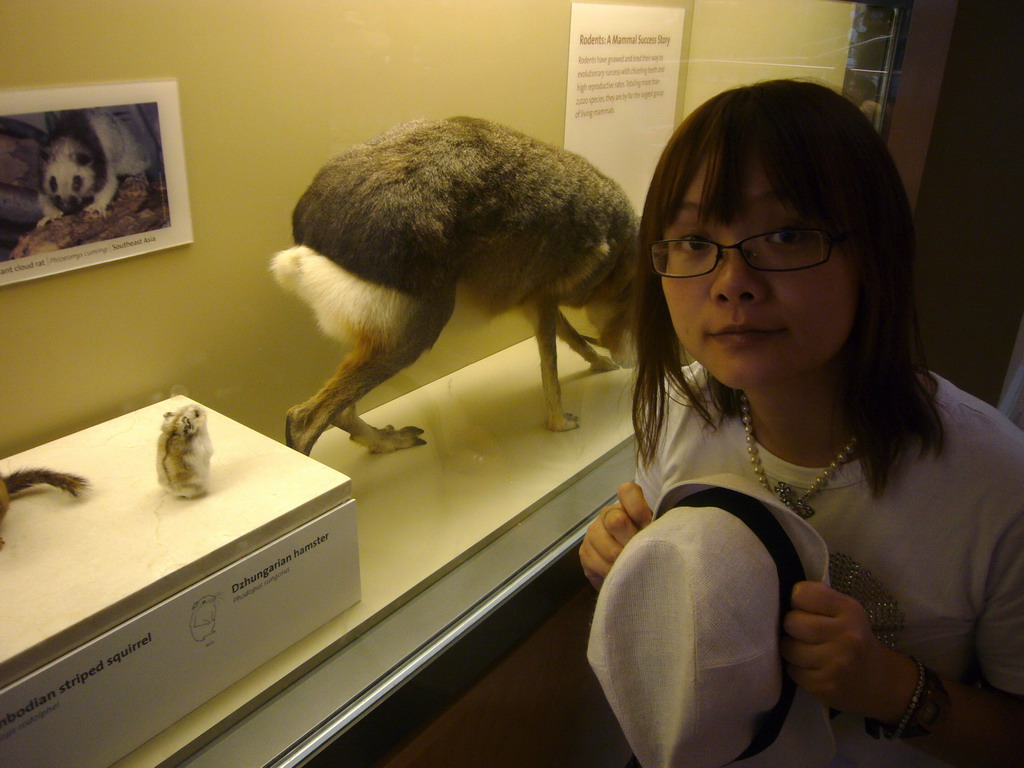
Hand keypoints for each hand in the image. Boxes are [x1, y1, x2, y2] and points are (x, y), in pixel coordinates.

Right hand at [579, 482, 652, 589]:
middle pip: (616, 521)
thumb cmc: (647, 545)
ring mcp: (593, 532)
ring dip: (623, 564)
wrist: (628, 566)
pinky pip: (598, 565)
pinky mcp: (584, 552)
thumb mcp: (655, 533)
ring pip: (609, 549)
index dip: (638, 508)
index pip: (627, 490)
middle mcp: (607, 514)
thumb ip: (656, 528)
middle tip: (641, 555)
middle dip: (632, 543)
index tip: (648, 527)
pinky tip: (619, 574)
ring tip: (632, 569)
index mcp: (627, 504)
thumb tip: (655, 534)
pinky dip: (612, 573)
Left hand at [781, 581, 918, 721]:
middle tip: (806, 633)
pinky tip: (813, 668)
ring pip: (788, 648)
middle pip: (791, 622)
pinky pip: (792, 671)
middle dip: (793, 627)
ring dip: (792, 649)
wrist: (880, 681)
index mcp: (849, 610)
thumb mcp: (846, 611)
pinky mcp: (825, 687)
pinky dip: (797, 669)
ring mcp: (836, 664)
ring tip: (808, 651)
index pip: (801, 594)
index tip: (807, 610)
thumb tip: (779, 598)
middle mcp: (846, 636)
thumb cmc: (854, 638)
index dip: (798, 601)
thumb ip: (817, 599)